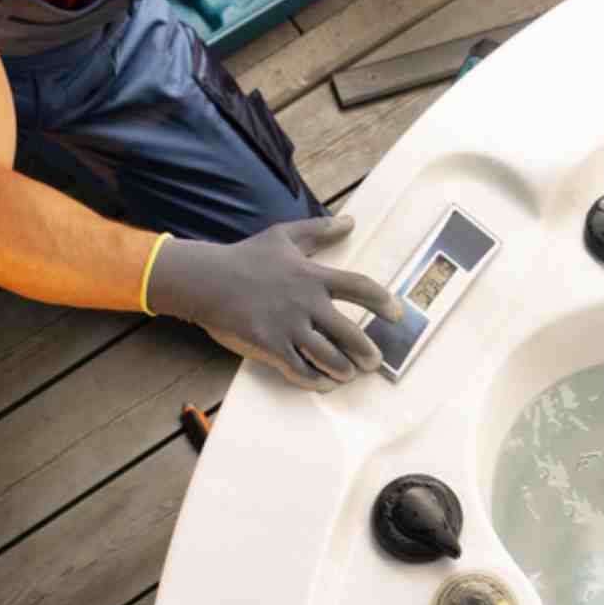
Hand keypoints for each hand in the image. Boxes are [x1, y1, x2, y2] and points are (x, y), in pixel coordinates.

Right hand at [146, 215, 401, 390]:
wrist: (205, 281)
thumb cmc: (245, 258)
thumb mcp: (283, 236)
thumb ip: (319, 230)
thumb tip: (351, 221)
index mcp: (313, 276)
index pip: (360, 287)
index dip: (383, 302)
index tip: (398, 315)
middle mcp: (306, 302)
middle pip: (350, 333)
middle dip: (367, 352)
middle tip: (374, 362)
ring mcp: (288, 326)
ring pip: (328, 357)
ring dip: (344, 370)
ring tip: (349, 374)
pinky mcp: (270, 346)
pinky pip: (300, 370)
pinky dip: (315, 380)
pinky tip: (322, 383)